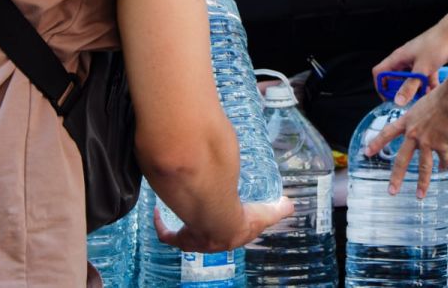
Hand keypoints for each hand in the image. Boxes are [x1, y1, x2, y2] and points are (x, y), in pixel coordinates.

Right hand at [154, 197, 294, 251]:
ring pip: (185, 237)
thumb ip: (280, 208)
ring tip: (181, 211)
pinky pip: (165, 235)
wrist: (220, 222)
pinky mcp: (181, 237)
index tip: (228, 219)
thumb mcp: (267, 214)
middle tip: (202, 215)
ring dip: (184, 226)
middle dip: (204, 229)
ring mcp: (195, 241)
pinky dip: (160, 223)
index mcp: (231, 239)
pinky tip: (157, 211)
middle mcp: (211, 244)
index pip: (230, 237)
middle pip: (206, 239)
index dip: (230, 229)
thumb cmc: (242, 218)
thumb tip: (290, 203)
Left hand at [365, 82, 447, 197]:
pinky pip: (443, 160)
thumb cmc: (440, 98)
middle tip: (391, 191)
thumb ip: (418, 118)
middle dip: (396, 177)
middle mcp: (414, 134)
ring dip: (422, 183)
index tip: (366, 153)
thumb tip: (420, 124)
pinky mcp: (442, 144)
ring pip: (424, 167)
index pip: (387, 133)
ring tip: (419, 196)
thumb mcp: (421, 105)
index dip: (376, 143)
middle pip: (402, 159)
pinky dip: (444, 166)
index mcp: (407, 122)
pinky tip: (444, 170)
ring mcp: (428, 141)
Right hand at [372, 26, 447, 105]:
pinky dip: (428, 85)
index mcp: (398, 58)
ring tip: (421, 99)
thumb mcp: (421, 69)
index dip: (380, 85)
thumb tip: (398, 100)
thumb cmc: (435, 45)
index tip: (387, 98)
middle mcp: (405, 60)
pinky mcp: (428, 64)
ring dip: (415, 90)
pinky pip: (424, 78)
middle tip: (406, 101)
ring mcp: (416, 62)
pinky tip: (434, 92)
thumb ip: (410, 86)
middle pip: (395, 78)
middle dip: (400, 90)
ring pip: (411, 80)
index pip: (380, 72)